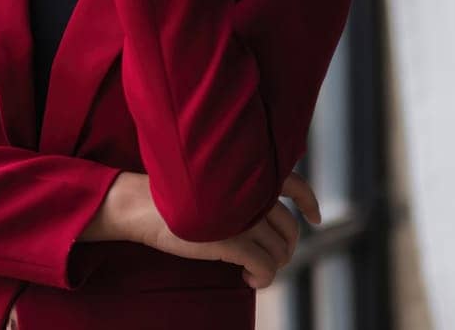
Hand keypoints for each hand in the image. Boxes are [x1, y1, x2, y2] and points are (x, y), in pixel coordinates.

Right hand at [140, 170, 323, 289]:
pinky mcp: (234, 242)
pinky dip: (263, 279)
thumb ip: (238, 191)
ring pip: (279, 250)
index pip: (294, 184)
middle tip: (271, 256)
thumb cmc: (170, 197)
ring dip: (272, 265)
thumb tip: (264, 215)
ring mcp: (243, 218)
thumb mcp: (210, 185)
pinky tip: (249, 281)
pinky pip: (266, 268)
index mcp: (246, 175)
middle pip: (289, 227)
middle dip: (286, 246)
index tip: (314, 217)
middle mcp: (250, 194)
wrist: (140, 207)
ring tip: (254, 270)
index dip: (308, 202)